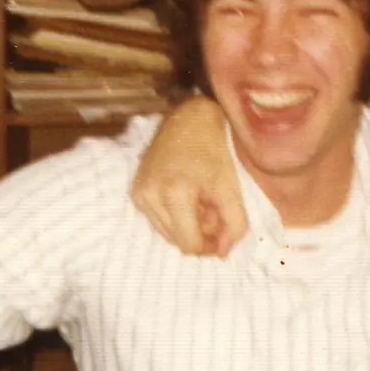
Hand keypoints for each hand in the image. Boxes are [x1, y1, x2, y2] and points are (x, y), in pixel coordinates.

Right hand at [130, 95, 246, 256]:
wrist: (188, 118)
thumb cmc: (213, 148)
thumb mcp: (230, 185)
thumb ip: (234, 222)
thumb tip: (223, 252)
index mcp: (173, 192)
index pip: (188, 243)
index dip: (208, 247)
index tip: (223, 236)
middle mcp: (149, 195)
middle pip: (176, 240)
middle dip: (200, 234)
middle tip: (216, 211)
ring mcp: (139, 193)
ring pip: (166, 232)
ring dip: (187, 225)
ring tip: (203, 201)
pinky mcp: (135, 191)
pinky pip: (157, 219)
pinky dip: (175, 215)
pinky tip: (188, 196)